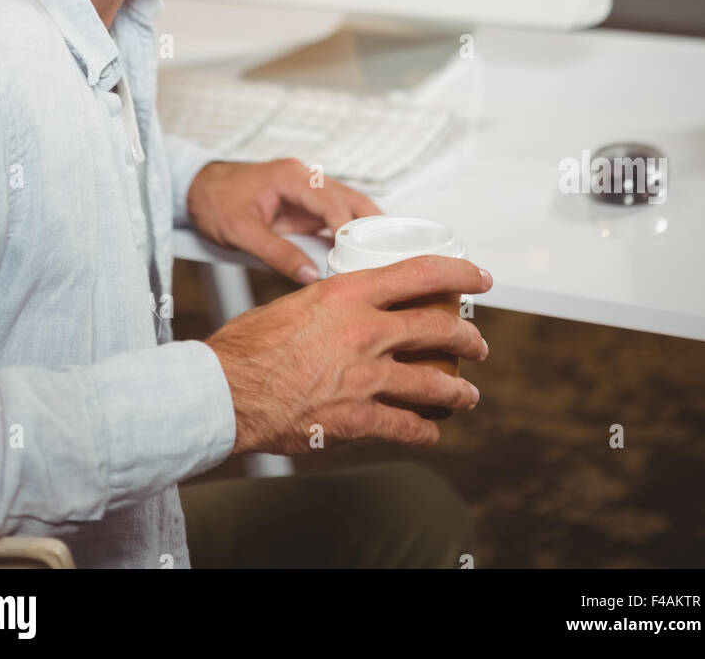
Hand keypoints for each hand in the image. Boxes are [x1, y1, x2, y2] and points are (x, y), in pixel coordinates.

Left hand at [186, 157, 381, 282]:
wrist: (197, 188)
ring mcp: (306, 187)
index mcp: (290, 177)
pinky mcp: (304, 200)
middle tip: (390, 250)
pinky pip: (334, 213)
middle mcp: (304, 177)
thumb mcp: (242, 233)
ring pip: (348, 203)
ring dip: (365, 226)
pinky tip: (360, 250)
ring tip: (385, 252)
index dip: (349, 228)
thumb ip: (278, 254)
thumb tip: (311, 276)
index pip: (331, 202)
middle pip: (350, 198)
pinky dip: (349, 229)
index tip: (360, 253)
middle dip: (371, 224)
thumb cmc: (215, 203)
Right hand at [207, 255, 492, 454]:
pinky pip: (406, 425)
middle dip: (467, 338)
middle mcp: (364, 329)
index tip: (480, 277)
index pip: (421, 272)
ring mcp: (364, 375)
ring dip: (457, 390)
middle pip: (436, 328)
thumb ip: (330, 304)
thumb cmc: (247, 347)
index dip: (460, 272)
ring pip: (433, 381)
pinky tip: (431, 431)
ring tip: (468, 394)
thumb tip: (346, 307)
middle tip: (477, 344)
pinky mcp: (357, 417)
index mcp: (347, 292)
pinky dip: (424, 430)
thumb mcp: (294, 303)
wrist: (224, 391)